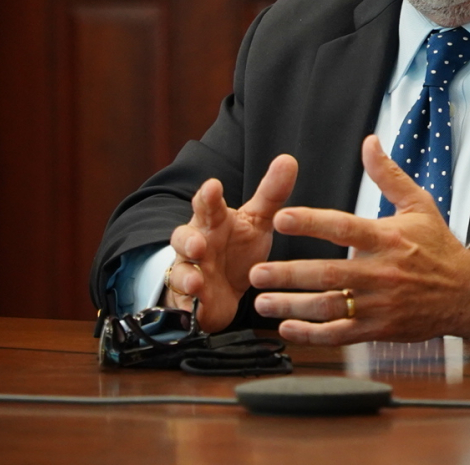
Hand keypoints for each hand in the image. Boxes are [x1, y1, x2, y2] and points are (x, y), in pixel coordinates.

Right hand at [164, 154, 296, 332]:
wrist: (222, 289)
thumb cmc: (237, 247)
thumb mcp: (257, 221)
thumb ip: (271, 193)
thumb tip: (288, 159)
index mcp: (214, 221)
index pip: (206, 204)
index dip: (208, 195)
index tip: (213, 186)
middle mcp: (196, 244)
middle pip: (184, 237)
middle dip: (188, 240)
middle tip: (199, 244)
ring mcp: (190, 272)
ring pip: (180, 272)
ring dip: (187, 277)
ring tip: (196, 282)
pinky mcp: (190, 301)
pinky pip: (185, 304)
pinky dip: (189, 307)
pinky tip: (194, 310)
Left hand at [250, 135, 469, 344]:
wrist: (467, 292)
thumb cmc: (439, 245)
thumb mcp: (419, 205)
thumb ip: (388, 175)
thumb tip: (368, 142)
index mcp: (388, 239)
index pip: (344, 228)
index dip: (311, 223)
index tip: (281, 218)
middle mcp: (383, 272)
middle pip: (329, 274)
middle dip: (289, 274)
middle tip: (256, 271)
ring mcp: (381, 304)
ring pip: (330, 307)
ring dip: (292, 306)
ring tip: (261, 302)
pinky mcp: (380, 329)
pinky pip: (341, 334)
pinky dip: (312, 334)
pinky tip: (287, 329)